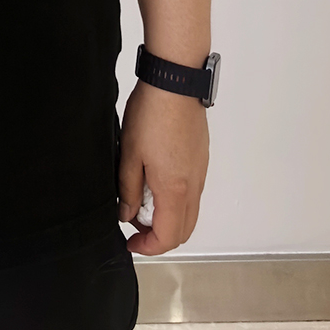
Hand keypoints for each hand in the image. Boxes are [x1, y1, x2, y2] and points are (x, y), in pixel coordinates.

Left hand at [118, 78, 208, 254]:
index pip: (168, 237)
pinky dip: (177, 200)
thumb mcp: (129, 154)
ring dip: (168, 218)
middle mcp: (194, 185)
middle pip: (183, 230)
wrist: (175, 83)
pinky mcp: (201, 158)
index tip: (131, 242)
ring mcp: (200, 171)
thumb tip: (127, 214)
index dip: (148, 247)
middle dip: (159, 237)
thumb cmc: (152, 113)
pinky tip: (156, 181)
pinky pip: (193, 192)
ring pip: (190, 212)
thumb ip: (128, 190)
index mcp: (174, 189)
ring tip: (142, 202)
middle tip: (134, 226)